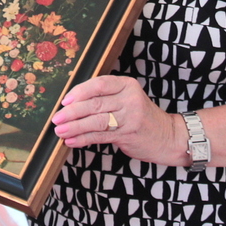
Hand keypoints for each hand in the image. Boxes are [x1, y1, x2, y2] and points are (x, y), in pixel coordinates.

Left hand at [51, 75, 184, 166]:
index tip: (65, 101)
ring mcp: (131, 117)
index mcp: (127, 85)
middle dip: (72, 112)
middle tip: (57, 118)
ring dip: (75, 127)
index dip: (79, 92)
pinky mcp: (129, 134)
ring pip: (96, 121)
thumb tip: (71, 103)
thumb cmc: (141, 117)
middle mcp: (129, 98)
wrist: (168, 136)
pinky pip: (101, 136)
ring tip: (60, 130)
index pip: (99, 84)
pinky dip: (84, 139)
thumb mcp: (127, 99)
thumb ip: (104, 98)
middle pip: (95, 104)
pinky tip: (72, 141)